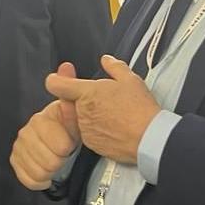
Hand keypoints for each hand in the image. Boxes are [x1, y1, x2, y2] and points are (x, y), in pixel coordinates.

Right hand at [10, 63, 81, 189]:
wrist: (60, 142)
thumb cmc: (68, 127)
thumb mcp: (75, 110)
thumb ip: (71, 91)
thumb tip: (66, 66)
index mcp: (40, 119)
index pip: (60, 145)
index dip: (68, 147)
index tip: (71, 143)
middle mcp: (26, 132)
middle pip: (49, 161)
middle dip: (60, 160)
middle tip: (64, 154)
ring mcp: (19, 148)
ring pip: (40, 171)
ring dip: (52, 170)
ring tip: (56, 162)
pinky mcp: (15, 162)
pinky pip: (28, 179)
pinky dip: (40, 180)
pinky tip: (47, 173)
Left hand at [44, 55, 160, 163]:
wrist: (149, 138)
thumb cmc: (140, 109)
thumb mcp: (130, 80)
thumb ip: (114, 67)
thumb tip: (106, 60)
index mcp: (87, 93)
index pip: (56, 84)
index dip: (56, 80)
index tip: (62, 81)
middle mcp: (81, 112)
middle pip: (72, 102)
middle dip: (84, 100)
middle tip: (104, 100)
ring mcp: (85, 129)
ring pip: (80, 118)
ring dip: (90, 115)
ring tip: (113, 115)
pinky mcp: (91, 144)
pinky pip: (88, 133)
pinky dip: (97, 130)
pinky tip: (114, 128)